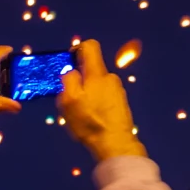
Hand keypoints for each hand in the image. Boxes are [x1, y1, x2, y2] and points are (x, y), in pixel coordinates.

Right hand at [58, 40, 145, 160]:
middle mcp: (110, 78)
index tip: (69, 63)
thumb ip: (68, 80)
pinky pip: (104, 96)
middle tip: (71, 99)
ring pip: (97, 84)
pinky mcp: (121, 104)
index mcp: (98, 73)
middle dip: (79, 79)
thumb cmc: (89, 122)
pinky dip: (96, 103)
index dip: (77, 49)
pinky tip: (92, 119)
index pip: (90, 46)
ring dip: (87, 93)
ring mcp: (118, 91)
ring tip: (81, 113)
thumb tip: (72, 71)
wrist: (115, 143)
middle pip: (92, 69)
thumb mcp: (69, 100)